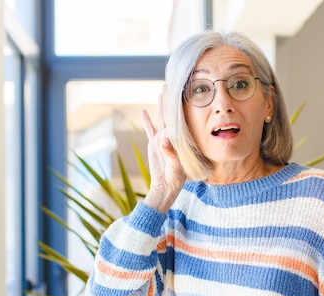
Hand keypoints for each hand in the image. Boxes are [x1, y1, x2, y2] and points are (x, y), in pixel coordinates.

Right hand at [141, 86, 186, 212]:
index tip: (180, 89)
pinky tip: (143, 111)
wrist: (166, 184)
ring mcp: (162, 139)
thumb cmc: (175, 176)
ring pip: (161, 118)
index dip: (179, 103)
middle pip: (171, 113)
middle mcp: (172, 135)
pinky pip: (150, 129)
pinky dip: (146, 121)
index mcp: (179, 137)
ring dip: (161, 105)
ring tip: (162, 92)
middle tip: (171, 83)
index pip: (179, 117)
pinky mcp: (154, 144)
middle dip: (171, 99)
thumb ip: (170, 152)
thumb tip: (163, 140)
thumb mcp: (175, 164)